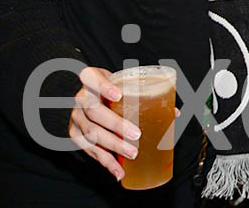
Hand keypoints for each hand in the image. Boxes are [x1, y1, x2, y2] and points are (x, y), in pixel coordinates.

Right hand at [68, 67, 141, 181]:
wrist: (89, 96)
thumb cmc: (112, 88)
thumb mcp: (122, 83)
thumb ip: (145, 94)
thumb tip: (174, 113)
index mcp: (91, 79)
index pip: (93, 79)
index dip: (104, 87)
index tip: (119, 94)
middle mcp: (80, 97)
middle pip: (94, 111)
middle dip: (116, 125)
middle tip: (136, 135)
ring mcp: (76, 116)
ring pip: (91, 133)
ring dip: (113, 146)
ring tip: (132, 154)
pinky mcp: (74, 133)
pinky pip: (89, 149)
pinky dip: (105, 162)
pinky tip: (118, 171)